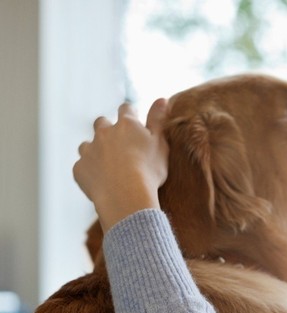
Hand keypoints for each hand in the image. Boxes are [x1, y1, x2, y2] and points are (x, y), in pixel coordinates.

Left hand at [73, 99, 169, 231]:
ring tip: (108, 165)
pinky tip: (101, 181)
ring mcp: (89, 150)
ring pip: (88, 144)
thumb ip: (158, 120)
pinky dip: (90, 171)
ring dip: (95, 150)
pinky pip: (82, 167)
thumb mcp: (160, 143)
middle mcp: (104, 132)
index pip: (126, 109)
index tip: (134, 121)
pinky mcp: (79, 168)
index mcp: (126, 125)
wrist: (126, 195)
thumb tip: (162, 99)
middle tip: (120, 145)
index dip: (130, 114)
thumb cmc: (148, 170)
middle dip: (108, 129)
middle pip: (102, 123)